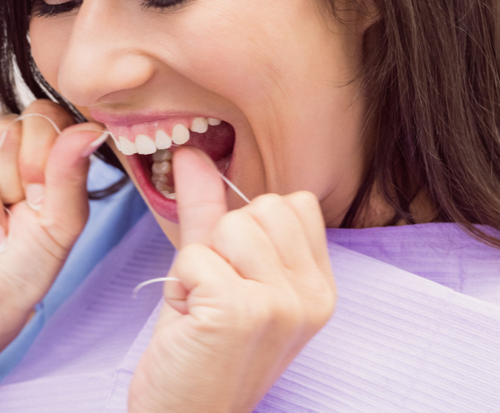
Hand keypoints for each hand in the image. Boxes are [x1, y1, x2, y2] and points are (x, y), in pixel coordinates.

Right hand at [0, 100, 103, 364]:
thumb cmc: (26, 260)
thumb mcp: (60, 223)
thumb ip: (72, 174)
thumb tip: (91, 129)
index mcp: (38, 143)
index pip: (45, 113)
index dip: (42, 156)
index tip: (38, 199)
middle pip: (5, 129)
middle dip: (10, 185)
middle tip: (9, 217)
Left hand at [129, 148, 335, 412]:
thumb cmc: (200, 348)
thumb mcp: (212, 270)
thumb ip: (208, 209)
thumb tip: (192, 152)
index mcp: (319, 285)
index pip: (293, 203)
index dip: (249, 228)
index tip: (235, 274)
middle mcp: (314, 295)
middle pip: (260, 207)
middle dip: (221, 244)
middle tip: (213, 296)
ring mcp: (284, 305)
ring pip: (228, 226)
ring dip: (198, 265)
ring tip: (202, 308)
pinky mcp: (244, 312)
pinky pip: (195, 256)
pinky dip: (180, 286)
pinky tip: (192, 322)